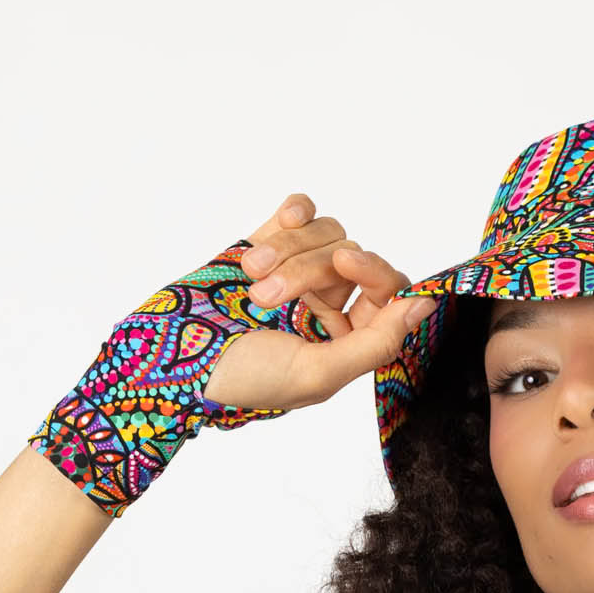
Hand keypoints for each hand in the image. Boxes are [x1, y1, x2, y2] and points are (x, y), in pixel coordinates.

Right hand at [201, 191, 437, 413]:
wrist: (169, 356)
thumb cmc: (242, 380)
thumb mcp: (317, 374)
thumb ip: (376, 343)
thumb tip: (424, 306)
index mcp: (349, 342)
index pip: (390, 293)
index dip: (375, 271)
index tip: (348, 262)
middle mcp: (331, 305)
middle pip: (351, 258)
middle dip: (309, 270)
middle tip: (267, 296)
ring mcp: (300, 272)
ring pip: (324, 234)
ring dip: (286, 251)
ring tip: (249, 281)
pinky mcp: (269, 244)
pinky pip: (302, 212)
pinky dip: (294, 213)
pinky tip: (278, 221)